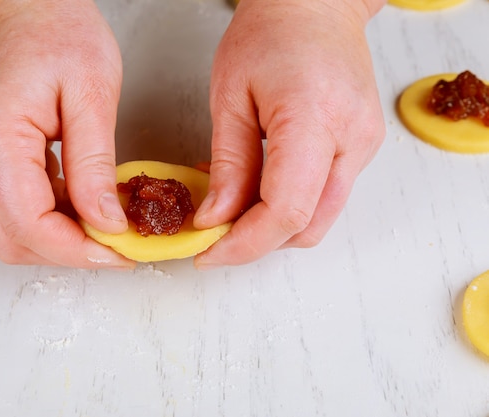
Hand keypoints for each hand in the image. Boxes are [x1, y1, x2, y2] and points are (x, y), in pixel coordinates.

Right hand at [0, 0, 133, 268]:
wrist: (30, 5)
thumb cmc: (60, 32)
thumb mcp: (92, 95)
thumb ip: (96, 166)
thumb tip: (106, 222)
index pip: (28, 223)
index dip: (75, 249)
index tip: (119, 252)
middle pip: (13, 239)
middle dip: (67, 253)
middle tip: (116, 246)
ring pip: (13, 230)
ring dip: (61, 239)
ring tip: (106, 224)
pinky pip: (18, 207)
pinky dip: (54, 218)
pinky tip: (87, 203)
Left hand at [194, 0, 385, 267]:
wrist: (315, 7)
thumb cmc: (271, 33)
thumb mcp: (230, 96)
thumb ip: (228, 164)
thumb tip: (217, 218)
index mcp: (314, 118)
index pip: (285, 210)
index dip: (244, 244)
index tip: (209, 253)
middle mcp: (352, 138)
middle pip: (307, 227)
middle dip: (256, 243)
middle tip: (214, 235)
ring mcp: (363, 146)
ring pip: (317, 220)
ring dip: (272, 228)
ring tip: (232, 209)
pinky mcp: (361, 148)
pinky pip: (324, 198)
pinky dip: (288, 206)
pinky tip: (258, 190)